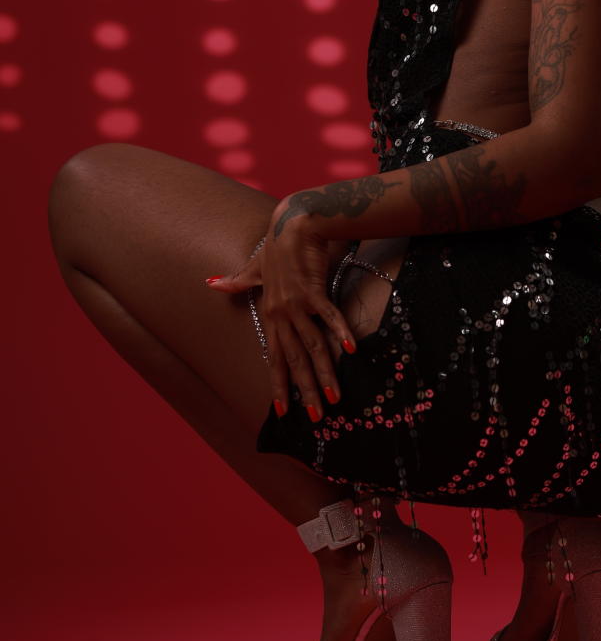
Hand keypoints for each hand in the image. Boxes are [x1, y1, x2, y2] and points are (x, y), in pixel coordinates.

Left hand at [206, 200, 356, 420]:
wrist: (293, 223)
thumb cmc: (276, 245)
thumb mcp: (253, 267)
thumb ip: (235, 281)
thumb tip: (210, 283)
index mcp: (269, 313)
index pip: (274, 358)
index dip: (278, 385)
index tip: (284, 411)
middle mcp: (280, 313)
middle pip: (293, 359)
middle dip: (304, 390)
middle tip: (315, 417)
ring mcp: (296, 303)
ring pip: (312, 345)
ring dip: (325, 373)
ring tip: (335, 397)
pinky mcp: (313, 290)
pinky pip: (329, 316)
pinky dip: (340, 332)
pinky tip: (351, 350)